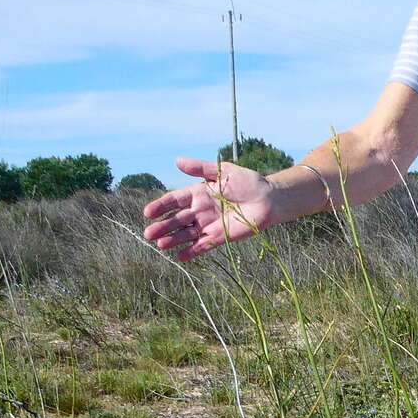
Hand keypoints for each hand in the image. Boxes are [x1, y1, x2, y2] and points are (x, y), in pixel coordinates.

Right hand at [142, 158, 275, 259]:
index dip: (161, 206)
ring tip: (160, 245)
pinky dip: (192, 251)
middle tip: (148, 234)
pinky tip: (180, 256)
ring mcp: (209, 225)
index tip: (148, 212)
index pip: (175, 200)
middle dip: (163, 226)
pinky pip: (203, 246)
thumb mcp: (223, 171)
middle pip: (177, 220)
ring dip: (173, 239)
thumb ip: (200, 168)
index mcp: (198, 193)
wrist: (269, 199)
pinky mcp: (220, 237)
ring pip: (186, 234)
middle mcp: (200, 211)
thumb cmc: (248, 182)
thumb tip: (177, 161)